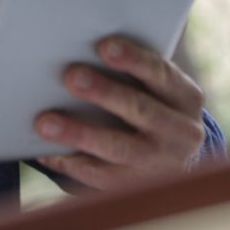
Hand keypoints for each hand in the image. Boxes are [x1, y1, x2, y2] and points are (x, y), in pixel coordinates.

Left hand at [34, 37, 205, 189]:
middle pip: (140, 110)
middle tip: (70, 76)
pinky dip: (72, 162)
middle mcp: (182, 131)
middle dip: (104, 92)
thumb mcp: (157, 86)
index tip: (104, 46)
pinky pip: (102, 177)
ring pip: (119, 148)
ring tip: (44, 122)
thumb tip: (88, 41)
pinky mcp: (137, 188)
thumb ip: (134, 68)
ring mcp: (161, 163)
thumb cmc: (151, 103)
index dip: (133, 59)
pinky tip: (47, 150)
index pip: (161, 73)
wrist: (172, 158)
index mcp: (185, 96)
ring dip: (79, 133)